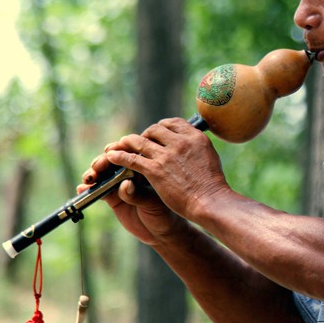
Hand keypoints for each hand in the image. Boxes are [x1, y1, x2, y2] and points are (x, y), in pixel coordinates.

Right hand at [79, 154, 185, 245]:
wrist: (161, 232)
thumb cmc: (164, 214)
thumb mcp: (152, 204)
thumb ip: (137, 194)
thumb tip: (124, 184)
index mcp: (146, 167)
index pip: (131, 155)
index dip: (119, 151)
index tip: (110, 152)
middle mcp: (131, 173)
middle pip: (114, 162)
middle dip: (103, 162)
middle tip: (96, 168)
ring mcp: (120, 184)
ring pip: (103, 174)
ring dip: (93, 174)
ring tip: (88, 179)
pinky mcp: (112, 197)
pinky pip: (98, 190)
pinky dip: (89, 189)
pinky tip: (81, 189)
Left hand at [90, 117, 227, 219]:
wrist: (210, 201)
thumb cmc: (212, 184)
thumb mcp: (209, 155)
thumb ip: (196, 146)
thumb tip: (191, 142)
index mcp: (195, 137)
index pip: (173, 123)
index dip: (162, 127)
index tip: (157, 134)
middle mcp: (180, 142)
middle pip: (155, 129)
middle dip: (145, 135)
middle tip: (139, 143)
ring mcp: (166, 155)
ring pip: (140, 141)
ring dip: (128, 142)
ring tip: (120, 145)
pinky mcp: (155, 170)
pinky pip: (132, 158)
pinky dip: (119, 156)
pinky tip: (111, 156)